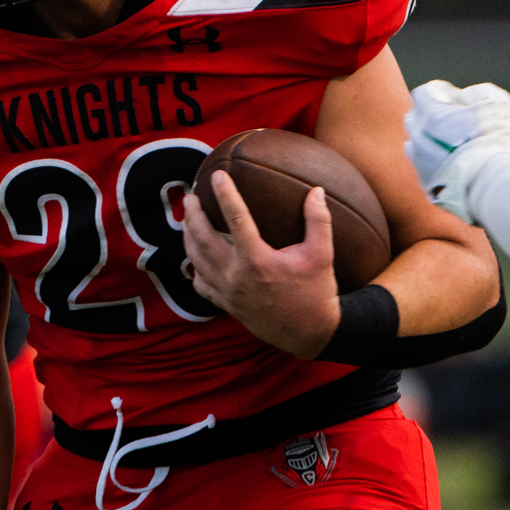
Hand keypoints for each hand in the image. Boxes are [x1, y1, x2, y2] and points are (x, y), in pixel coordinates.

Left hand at [181, 170, 339, 356]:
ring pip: (196, 260)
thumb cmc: (317, 293)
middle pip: (203, 238)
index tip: (217, 175)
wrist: (310, 334)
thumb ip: (318, 221)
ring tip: (186, 219)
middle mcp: (237, 276)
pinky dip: (194, 267)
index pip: (236, 218)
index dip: (225, 194)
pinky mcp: (226, 305)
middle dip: (193, 215)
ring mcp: (228, 292)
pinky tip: (195, 256)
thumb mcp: (323, 255)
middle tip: (190, 196)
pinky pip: (200, 284)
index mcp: (258, 261)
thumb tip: (316, 191)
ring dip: (188, 237)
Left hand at [401, 80, 509, 223]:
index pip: (423, 94)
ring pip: (415, 145)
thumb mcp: (496, 103)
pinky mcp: (428, 187)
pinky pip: (424, 169)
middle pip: (414, 118)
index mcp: (433, 116)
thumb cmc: (499, 141)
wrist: (498, 187)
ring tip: (452, 144)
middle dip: (430, 114)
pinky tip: (455, 166)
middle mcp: (420, 140)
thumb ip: (475, 94)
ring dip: (428, 140)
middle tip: (454, 119)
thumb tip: (462, 98)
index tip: (455, 98)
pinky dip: (435, 164)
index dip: (440, 92)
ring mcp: (421, 165)